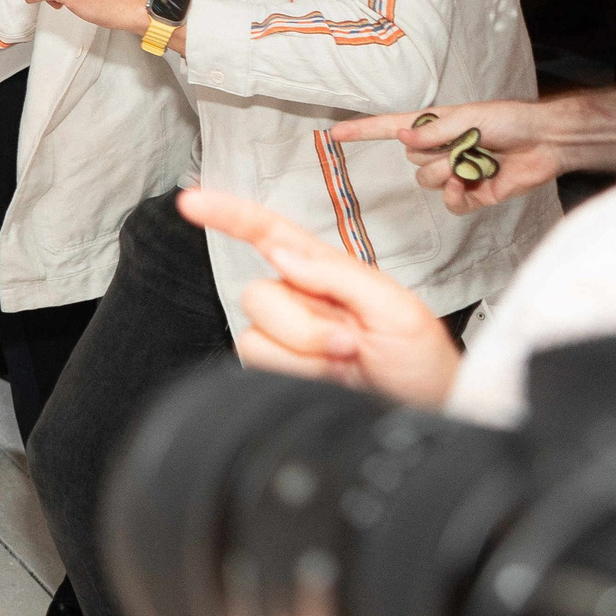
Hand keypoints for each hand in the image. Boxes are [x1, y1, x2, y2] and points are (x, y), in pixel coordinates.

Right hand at [177, 187, 459, 406]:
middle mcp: (300, 299)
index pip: (269, 233)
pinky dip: (296, 372)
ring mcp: (287, 337)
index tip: (192, 200)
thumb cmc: (422, 363)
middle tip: (351, 343)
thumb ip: (339, 275)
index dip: (228, 214)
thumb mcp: (398, 308)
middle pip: (260, 294)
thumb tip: (282, 253)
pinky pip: (257, 362)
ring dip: (304, 352)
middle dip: (304, 325)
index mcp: (326, 271)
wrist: (424, 414)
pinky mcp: (279, 369)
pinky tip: (328, 379)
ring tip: (345, 364)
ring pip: (256, 332)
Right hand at [330, 97, 561, 214]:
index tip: (334, 133)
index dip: (362, 131)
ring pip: (428, 182)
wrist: (546, 142)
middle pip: (412, 160)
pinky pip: (449, 204)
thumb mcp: (469, 117)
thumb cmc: (509, 120)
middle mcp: (439, 150)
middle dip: (436, 154)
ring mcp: (453, 174)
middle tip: (467, 143)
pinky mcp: (470, 195)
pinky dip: (457, 195)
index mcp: (433, 126)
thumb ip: (434, 129)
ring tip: (475, 163)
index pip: (389, 128)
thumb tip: (402, 136)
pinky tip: (471, 184)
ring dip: (449, 173)